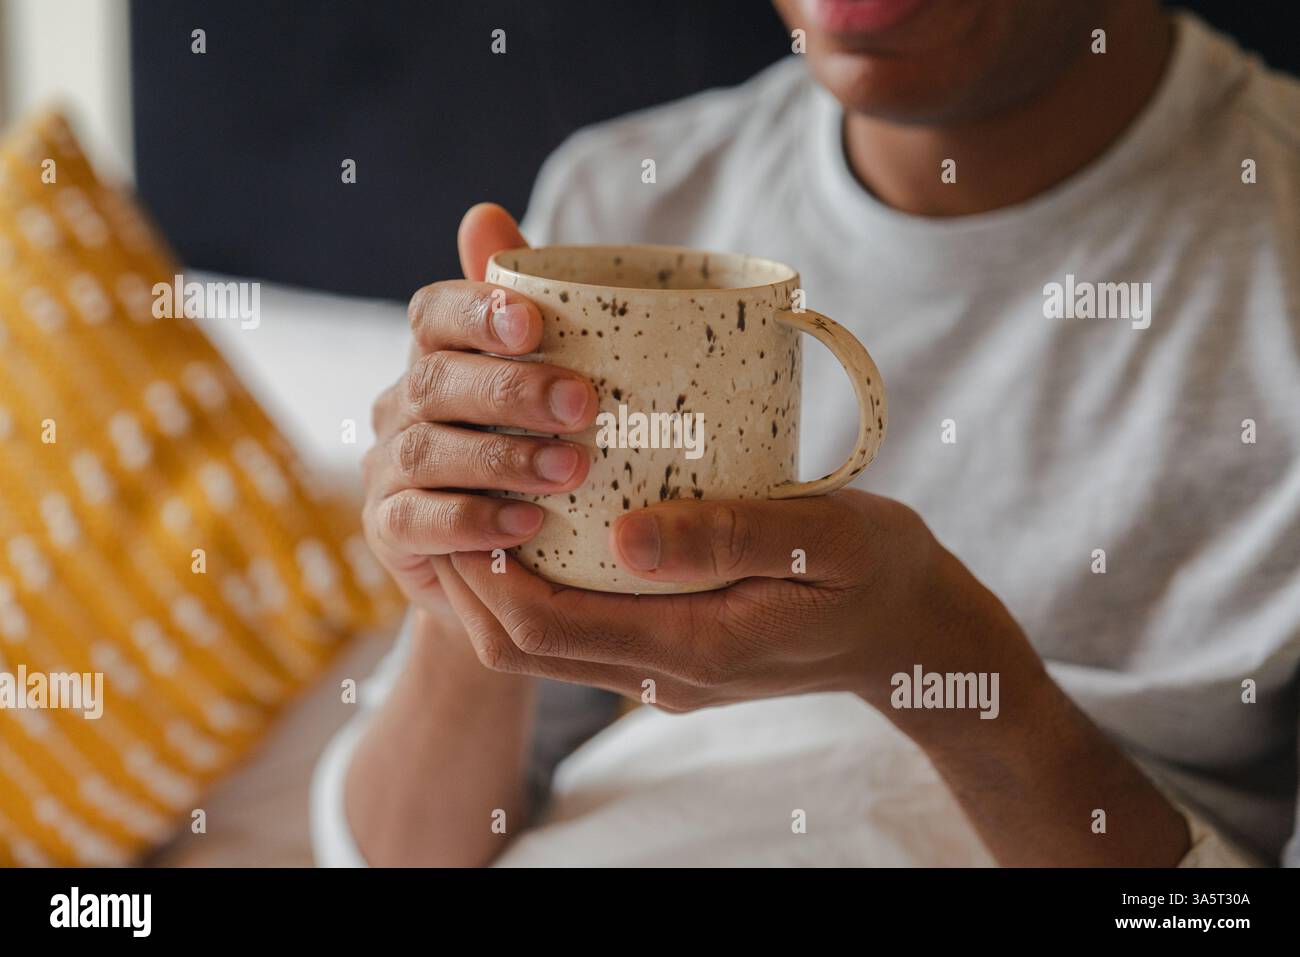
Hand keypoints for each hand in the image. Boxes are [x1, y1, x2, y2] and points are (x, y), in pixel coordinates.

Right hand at [362, 204, 598, 616]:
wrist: (502, 556)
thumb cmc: (532, 449)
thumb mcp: (546, 381)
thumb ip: (530, 305)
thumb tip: (483, 212)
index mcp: (438, 354)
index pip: (434, 312)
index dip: (475, 312)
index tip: (533, 324)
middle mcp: (402, 403)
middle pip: (436, 379)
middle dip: (509, 390)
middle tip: (581, 404)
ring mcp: (387, 467)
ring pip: (427, 450)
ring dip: (501, 458)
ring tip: (571, 470)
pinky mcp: (388, 529)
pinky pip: (417, 521)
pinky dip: (472, 522)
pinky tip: (527, 525)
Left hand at [433, 487, 1037, 714]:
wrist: (918, 636)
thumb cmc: (880, 573)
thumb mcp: (823, 540)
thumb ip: (728, 537)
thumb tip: (620, 538)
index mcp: (692, 649)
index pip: (540, 627)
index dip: (480, 569)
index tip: (462, 489)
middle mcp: (661, 675)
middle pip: (517, 648)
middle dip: (465, 577)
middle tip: (450, 484)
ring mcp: (662, 672)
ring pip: (538, 646)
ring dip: (493, 583)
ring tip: (479, 496)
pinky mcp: (670, 654)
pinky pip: (576, 631)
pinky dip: (537, 587)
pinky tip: (541, 523)